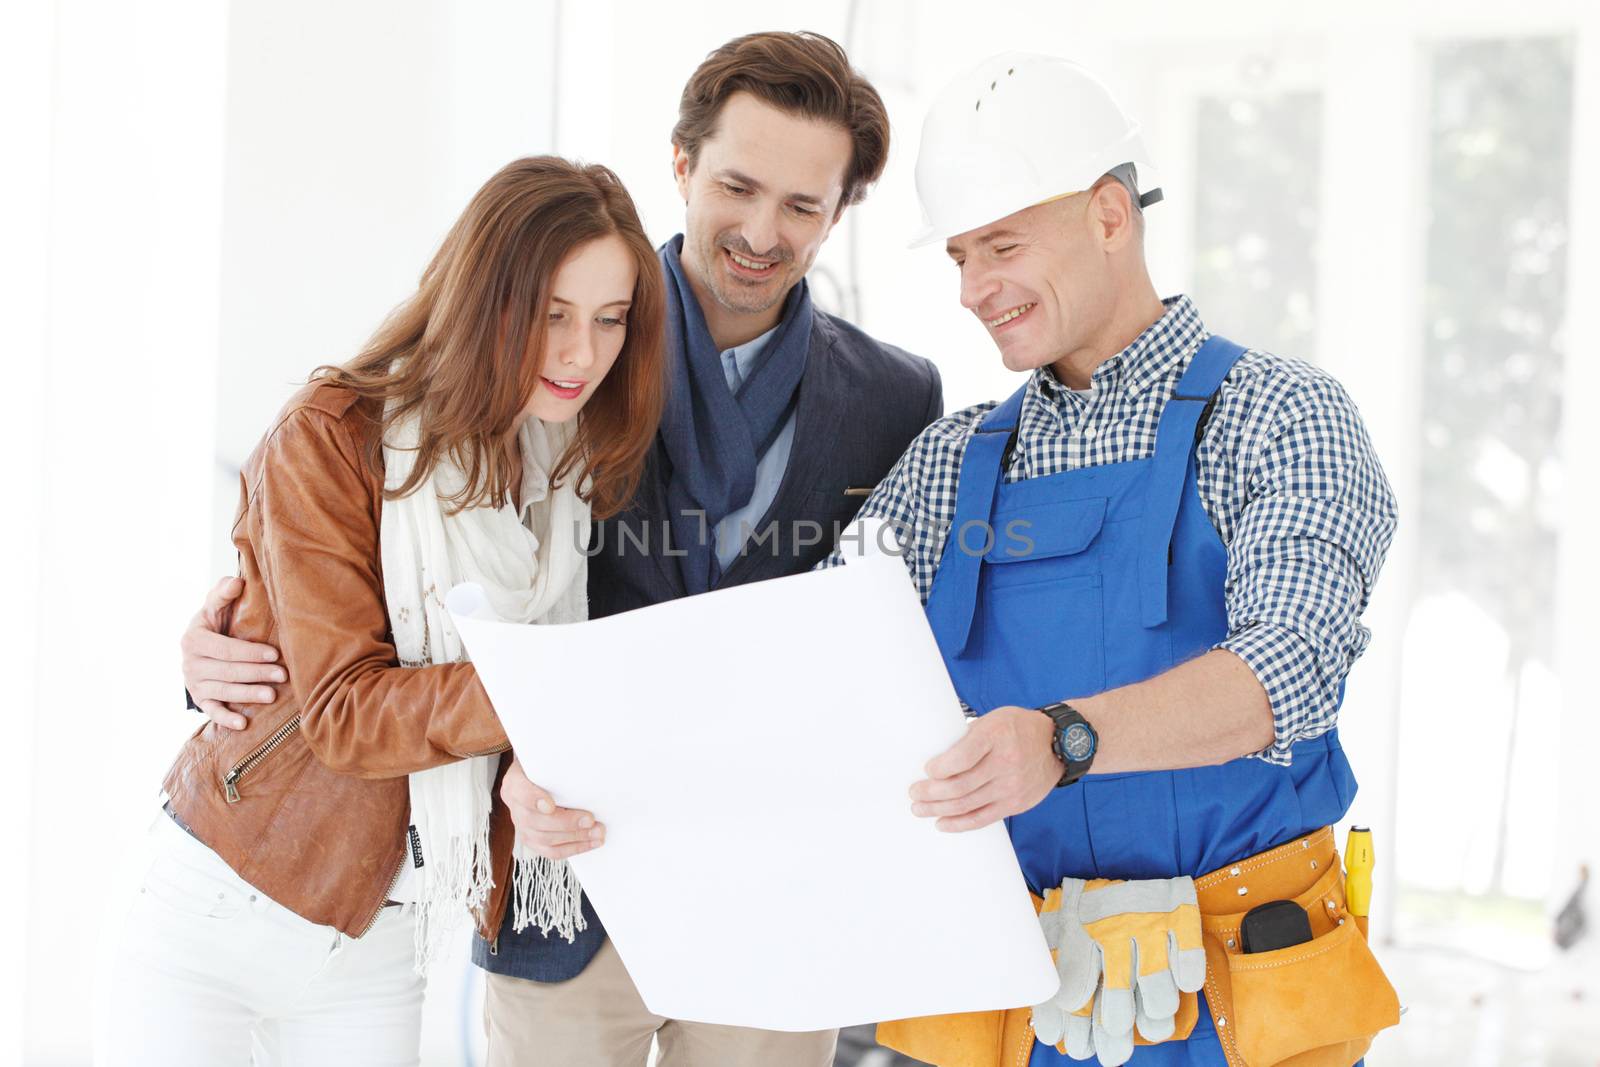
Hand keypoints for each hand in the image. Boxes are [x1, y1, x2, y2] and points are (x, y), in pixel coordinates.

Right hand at [181, 576, 285, 730]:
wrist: (199, 646)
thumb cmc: (216, 622)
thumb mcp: (215, 606)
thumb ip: (223, 593)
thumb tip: (237, 582)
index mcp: (194, 638)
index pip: (224, 648)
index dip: (250, 652)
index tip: (274, 654)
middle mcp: (190, 663)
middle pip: (227, 671)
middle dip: (255, 673)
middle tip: (282, 675)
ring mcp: (193, 683)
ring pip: (223, 691)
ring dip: (247, 695)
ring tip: (272, 696)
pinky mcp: (199, 699)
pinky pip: (211, 711)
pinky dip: (226, 719)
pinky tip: (243, 724)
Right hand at [501, 758, 603, 859]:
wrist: (539, 772)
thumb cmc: (546, 763)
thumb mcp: (547, 755)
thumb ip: (559, 760)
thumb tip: (587, 759)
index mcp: (515, 781)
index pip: (520, 791)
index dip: (533, 800)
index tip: (550, 806)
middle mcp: (514, 805)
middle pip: (534, 821)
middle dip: (566, 823)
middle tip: (591, 820)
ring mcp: (521, 825)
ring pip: (543, 839)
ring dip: (575, 838)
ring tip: (598, 832)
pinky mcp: (532, 839)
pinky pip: (551, 851)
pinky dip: (573, 848)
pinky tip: (591, 842)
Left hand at [908, 706, 1062, 831]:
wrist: (1059, 744)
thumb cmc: (1019, 728)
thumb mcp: (993, 720)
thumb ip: (968, 738)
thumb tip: (937, 756)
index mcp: (996, 736)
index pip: (961, 758)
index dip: (939, 768)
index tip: (927, 770)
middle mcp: (1005, 763)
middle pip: (960, 785)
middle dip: (930, 793)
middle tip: (914, 793)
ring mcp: (1011, 786)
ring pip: (967, 805)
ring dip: (938, 810)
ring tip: (920, 809)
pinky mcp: (1015, 804)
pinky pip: (983, 818)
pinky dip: (959, 824)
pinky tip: (942, 823)